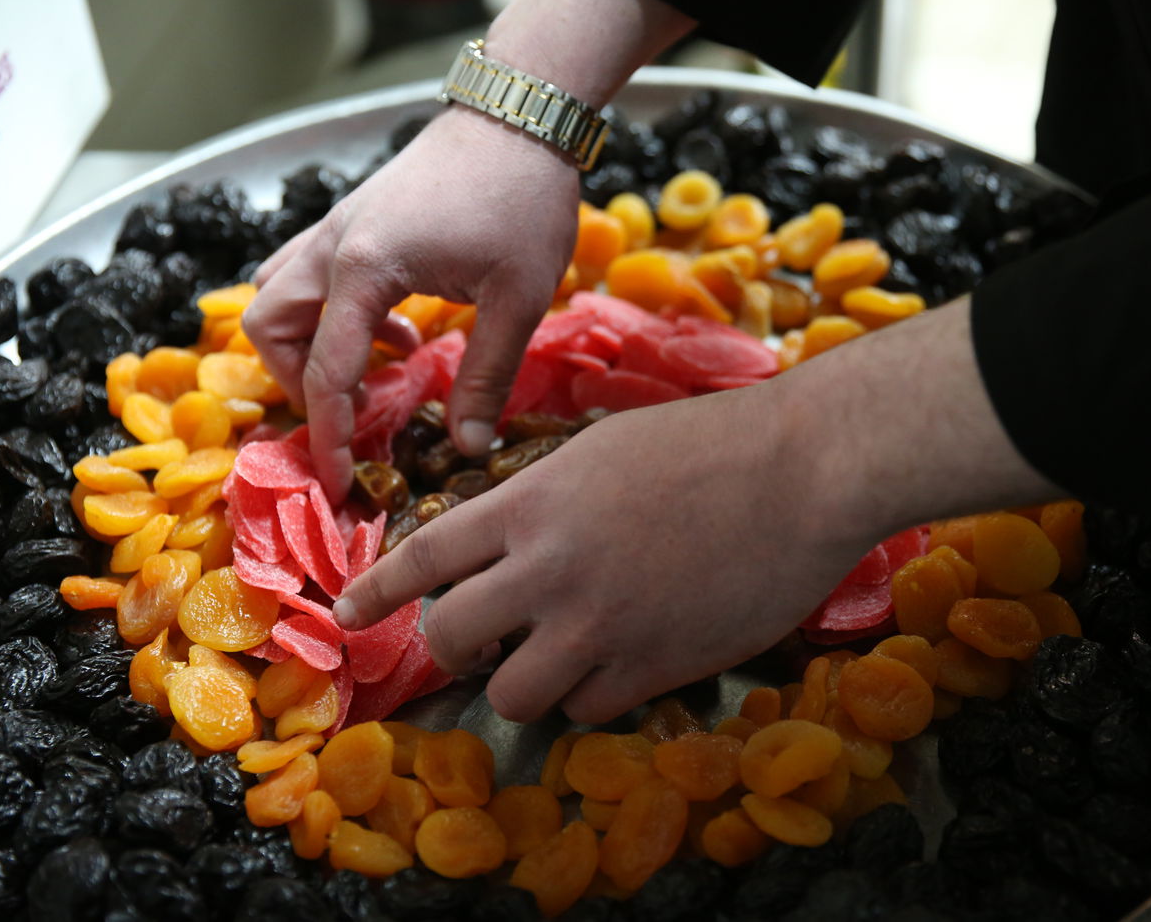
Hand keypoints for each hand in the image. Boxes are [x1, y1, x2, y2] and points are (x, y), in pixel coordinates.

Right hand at [243, 107, 580, 498]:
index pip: (325, 371)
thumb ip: (487, 375)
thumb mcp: (518, 298)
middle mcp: (334, 246)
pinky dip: (334, 314)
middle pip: (268, 327)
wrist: (520, 117)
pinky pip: (311, 275)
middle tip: (355, 411)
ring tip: (384, 365)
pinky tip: (399, 328)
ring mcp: (339, 226)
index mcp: (365, 269)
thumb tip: (469, 446)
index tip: (338, 484)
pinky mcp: (356, 218)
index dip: (330, 435)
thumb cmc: (522, 200)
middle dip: (298, 381)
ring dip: (311, 343)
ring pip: (279, 296)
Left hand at [337, 381, 878, 724]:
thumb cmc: (711, 442)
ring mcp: (600, 625)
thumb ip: (546, 497)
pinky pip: (588, 709)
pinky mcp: (653, 667)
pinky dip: (592, 695)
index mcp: (532, 504)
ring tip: (558, 656)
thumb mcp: (605, 448)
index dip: (376, 588)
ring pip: (515, 694)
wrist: (802, 471)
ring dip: (525, 681)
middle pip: (452, 636)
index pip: (425, 556)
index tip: (348, 611)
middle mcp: (549, 571)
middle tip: (479, 638)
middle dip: (454, 644)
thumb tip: (512, 536)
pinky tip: (621, 662)